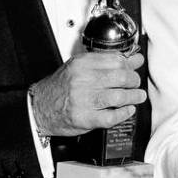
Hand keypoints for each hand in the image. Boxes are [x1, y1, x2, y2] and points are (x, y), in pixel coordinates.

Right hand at [30, 50, 145, 137]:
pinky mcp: (85, 118)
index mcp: (82, 64)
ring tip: (137, 96)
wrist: (39, 108)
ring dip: (134, 97)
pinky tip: (127, 110)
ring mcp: (84, 100)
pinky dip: (124, 113)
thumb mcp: (80, 67)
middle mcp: (83, 80)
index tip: (133, 68)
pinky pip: (112, 116)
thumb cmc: (60, 87)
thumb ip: (108, 62)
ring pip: (120, 96)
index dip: (130, 65)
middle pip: (121, 77)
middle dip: (134, 81)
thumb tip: (134, 58)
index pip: (116, 60)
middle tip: (136, 84)